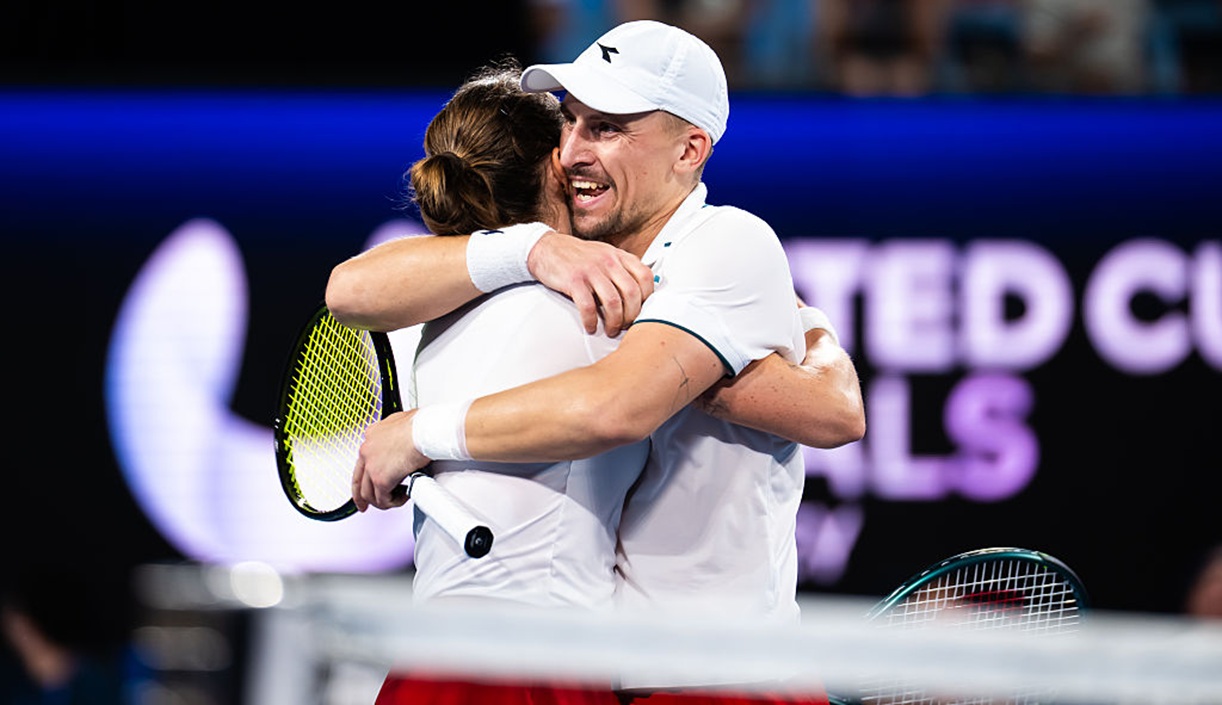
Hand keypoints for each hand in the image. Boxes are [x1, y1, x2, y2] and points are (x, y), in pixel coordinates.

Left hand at [352, 410, 430, 511]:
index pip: (363, 460)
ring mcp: (372, 466)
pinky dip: (392, 502)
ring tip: (397, 499)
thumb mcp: (404, 423)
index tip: (370, 481)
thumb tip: (406, 440)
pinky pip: (382, 499)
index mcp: (372, 435)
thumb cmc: (422, 425)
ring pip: (368, 493)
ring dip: (381, 500)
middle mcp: (367, 450)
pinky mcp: (381, 479)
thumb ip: (399, 434)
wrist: (425, 430)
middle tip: (363, 505)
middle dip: (360, 496)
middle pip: (358, 479)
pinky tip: (404, 497)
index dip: (366, 473)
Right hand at [526, 230, 653, 336]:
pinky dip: (592, 321)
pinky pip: (588, 307)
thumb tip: (639, 292)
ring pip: (613, 302)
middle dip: (632, 315)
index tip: (642, 310)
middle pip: (632, 293)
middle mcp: (608, 261)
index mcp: (618, 256)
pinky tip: (591, 326)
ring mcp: (591, 270)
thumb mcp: (605, 254)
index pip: (645, 276)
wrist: (547, 248)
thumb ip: (622, 268)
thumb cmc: (577, 256)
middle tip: (626, 325)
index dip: (647, 297)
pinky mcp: (574, 281)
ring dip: (614, 322)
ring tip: (611, 330)